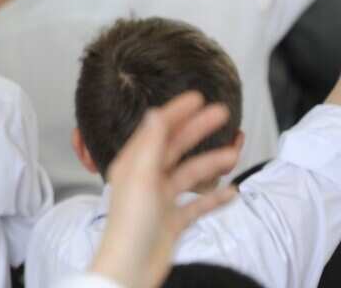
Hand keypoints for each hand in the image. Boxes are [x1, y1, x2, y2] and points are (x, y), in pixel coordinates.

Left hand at [89, 92, 240, 287]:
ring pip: (189, 175)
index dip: (176, 112)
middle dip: (198, 130)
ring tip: (234, 155)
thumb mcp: (141, 177)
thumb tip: (155, 113)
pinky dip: (214, 198)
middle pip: (175, 147)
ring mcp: (160, 200)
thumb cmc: (130, 223)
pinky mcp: (172, 221)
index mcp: (133, 164)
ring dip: (211, 163)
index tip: (197, 97)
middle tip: (222, 114)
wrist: (131, 267)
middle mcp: (146, 178)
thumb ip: (150, 144)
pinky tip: (232, 192)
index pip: (156, 130)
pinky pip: (197, 205)